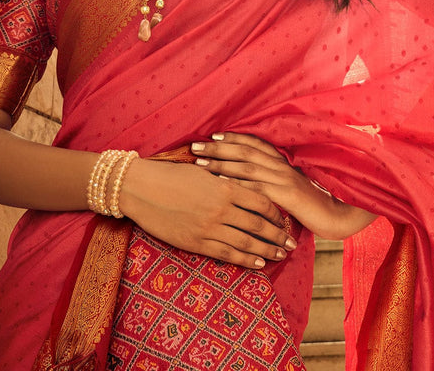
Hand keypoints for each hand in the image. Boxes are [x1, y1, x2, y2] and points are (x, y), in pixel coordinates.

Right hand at [119, 157, 297, 269]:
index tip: (284, 218)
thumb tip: (242, 183)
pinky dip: (246, 260)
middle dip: (278, 235)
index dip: (275, 213)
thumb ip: (224, 179)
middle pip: (258, 225)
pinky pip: (227, 254)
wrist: (141, 188)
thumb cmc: (170, 174)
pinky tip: (258, 263)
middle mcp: (221, 208)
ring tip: (280, 255)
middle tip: (292, 243)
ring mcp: (209, 227)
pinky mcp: (196, 242)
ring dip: (267, 250)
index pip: (260, 201)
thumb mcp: (203, 171)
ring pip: (247, 242)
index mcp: (225, 186)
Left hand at [191, 133, 376, 240]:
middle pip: (244, 151)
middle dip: (218, 147)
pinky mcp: (286, 195)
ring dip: (221, 163)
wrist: (336, 215)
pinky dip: (236, 184)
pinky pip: (256, 188)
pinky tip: (220, 185)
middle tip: (195, 147)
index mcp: (282, 160)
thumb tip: (248, 174)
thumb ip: (272, 177)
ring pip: (246, 167)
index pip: (253, 143)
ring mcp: (284, 179)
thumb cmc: (310, 202)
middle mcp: (281, 165)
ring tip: (201, 162)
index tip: (211, 136)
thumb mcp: (289, 185)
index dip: (232, 138)